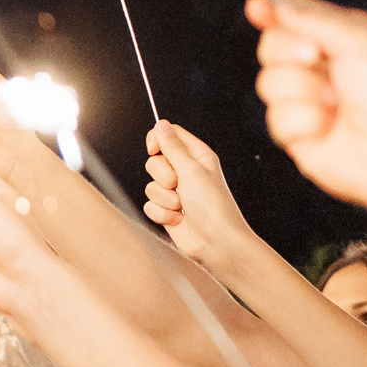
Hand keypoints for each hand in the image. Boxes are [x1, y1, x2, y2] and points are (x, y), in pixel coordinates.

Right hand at [141, 122, 260, 278]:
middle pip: (155, 161)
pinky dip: (162, 214)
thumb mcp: (191, 170)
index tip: (153, 150)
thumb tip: (160, 124)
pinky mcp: (168, 211)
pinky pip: (150, 205)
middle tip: (177, 184)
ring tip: (182, 207)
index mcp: (197, 156)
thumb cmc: (212, 206)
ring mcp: (176, 192)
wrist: (217, 243)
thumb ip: (172, 147)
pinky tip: (178, 220)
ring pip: (151, 185)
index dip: (157, 140)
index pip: (169, 135)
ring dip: (164, 199)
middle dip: (162, 175)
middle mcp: (186, 172)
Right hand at [246, 0, 366, 244]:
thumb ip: (313, 17)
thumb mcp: (359, 38)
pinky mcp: (300, 133)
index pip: (298, 18)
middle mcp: (326, 69)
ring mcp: (310, 101)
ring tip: (334, 102)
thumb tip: (277, 5)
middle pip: (272, 47)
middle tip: (314, 57)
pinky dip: (303, 121)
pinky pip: (276, 119)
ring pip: (269, 83)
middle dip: (288, 51)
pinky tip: (328, 126)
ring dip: (301, 90)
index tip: (256, 8)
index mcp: (345, 40)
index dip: (273, 12)